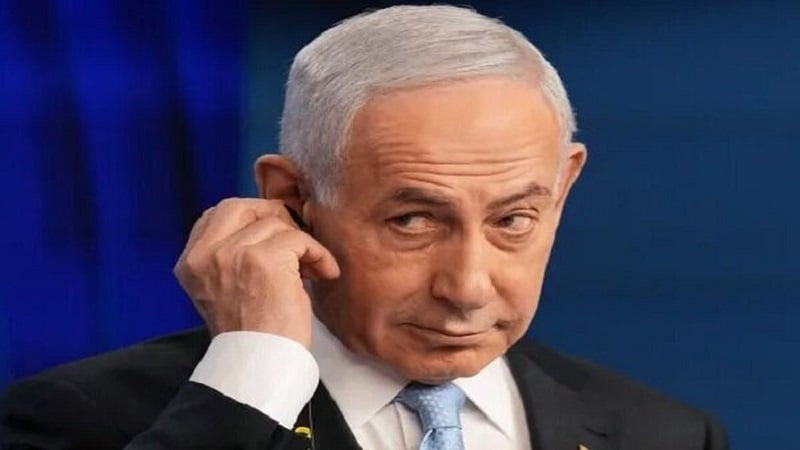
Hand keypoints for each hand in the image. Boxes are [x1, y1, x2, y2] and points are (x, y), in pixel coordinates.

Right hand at [173, 198, 339, 347]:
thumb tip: (269, 226)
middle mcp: (206, 254)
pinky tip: (324, 273)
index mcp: (190, 262)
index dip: (250, 218)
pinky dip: (318, 253)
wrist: (260, 365)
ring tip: (312, 268)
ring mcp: (233, 254)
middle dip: (275, 217)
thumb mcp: (222, 290)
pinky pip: (299, 239)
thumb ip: (230, 257)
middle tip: (296, 240)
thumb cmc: (251, 335)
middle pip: (242, 206)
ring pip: (276, 223)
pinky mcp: (263, 260)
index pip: (216, 215)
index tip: (273, 234)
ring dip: (302, 243)